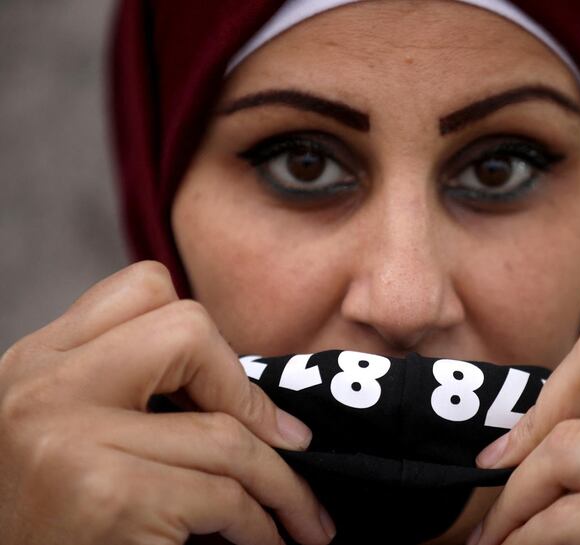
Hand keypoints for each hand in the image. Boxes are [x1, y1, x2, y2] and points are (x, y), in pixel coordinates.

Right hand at [0, 261, 335, 544]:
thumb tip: (238, 389)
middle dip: (250, 394)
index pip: (146, 287)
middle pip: (190, 331)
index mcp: (39, 360)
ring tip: (302, 514)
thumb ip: (128, 389)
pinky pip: (225, 495)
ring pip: (225, 433)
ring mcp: (74, 440)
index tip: (231, 392)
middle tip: (287, 442)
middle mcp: (46, 388)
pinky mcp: (110, 497)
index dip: (206, 337)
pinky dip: (261, 525)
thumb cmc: (54, 518)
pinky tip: (265, 540)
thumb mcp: (70, 430)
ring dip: (281, 483)